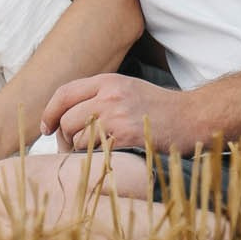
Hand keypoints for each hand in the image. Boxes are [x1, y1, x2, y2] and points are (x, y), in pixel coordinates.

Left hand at [43, 74, 203, 154]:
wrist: (193, 118)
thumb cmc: (159, 109)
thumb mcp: (127, 90)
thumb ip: (99, 97)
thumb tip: (66, 117)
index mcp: (108, 81)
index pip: (64, 93)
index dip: (50, 112)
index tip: (47, 127)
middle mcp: (110, 95)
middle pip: (67, 119)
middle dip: (65, 137)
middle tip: (73, 149)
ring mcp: (117, 115)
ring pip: (78, 136)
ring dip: (80, 150)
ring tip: (94, 153)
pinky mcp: (126, 136)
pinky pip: (93, 150)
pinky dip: (95, 158)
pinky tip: (108, 157)